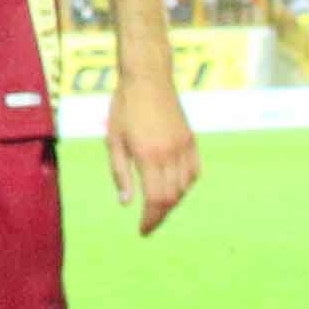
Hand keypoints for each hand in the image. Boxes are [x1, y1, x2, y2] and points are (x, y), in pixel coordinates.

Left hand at [105, 76, 200, 235]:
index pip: (155, 200)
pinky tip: (174, 187)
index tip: (143, 230)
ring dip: (172, 201)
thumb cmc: (124, 107)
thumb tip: (126, 202)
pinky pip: (194, 172)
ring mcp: (184, 147)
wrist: (147, 78)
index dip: (150, 219)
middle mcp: (170, 154)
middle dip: (160, 215)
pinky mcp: (191, 140)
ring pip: (184, 187)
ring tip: (157, 205)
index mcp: (148, 156)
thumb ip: (120, 173)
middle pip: (171, 198)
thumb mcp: (114, 140)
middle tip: (149, 223)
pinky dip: (186, 185)